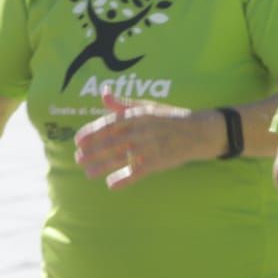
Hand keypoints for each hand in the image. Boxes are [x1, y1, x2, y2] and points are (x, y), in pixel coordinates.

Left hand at [73, 88, 219, 188]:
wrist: (199, 132)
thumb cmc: (170, 118)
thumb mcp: (148, 107)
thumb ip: (123, 104)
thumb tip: (104, 92)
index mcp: (139, 115)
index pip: (109, 124)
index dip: (91, 133)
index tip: (78, 141)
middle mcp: (143, 130)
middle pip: (111, 143)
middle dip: (93, 152)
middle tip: (78, 159)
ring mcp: (151, 147)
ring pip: (121, 158)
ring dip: (102, 166)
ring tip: (88, 173)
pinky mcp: (159, 162)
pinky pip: (138, 172)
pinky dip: (124, 179)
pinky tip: (111, 184)